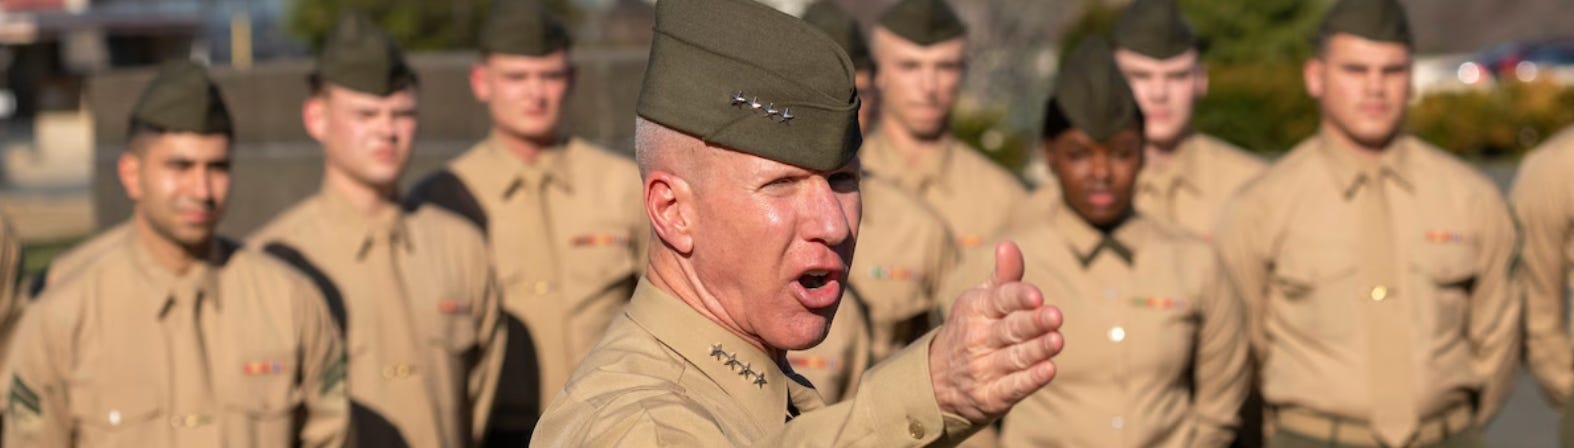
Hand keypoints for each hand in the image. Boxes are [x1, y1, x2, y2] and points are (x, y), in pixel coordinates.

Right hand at [928, 241, 1063, 423]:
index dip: (1018, 297)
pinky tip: (1048, 370)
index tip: (1037, 295)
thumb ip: (1003, 276)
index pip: (999, 300)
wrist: (936, 381)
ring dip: (1037, 350)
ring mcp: (982, 368)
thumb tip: (1009, 244)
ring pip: (1014, 358)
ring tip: (1057, 341)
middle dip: (1032, 323)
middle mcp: (977, 338)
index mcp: (975, 309)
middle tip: (1055, 315)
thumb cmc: (971, 329)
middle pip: (1010, 329)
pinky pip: (1012, 387)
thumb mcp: (980, 300)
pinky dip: (1030, 380)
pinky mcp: (989, 396)